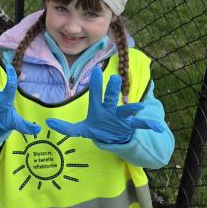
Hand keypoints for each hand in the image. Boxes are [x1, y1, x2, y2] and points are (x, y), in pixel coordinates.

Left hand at [46, 67, 163, 143]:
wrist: (114, 136)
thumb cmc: (98, 128)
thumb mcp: (82, 129)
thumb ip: (66, 127)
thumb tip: (47, 124)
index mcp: (98, 107)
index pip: (95, 93)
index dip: (96, 83)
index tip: (96, 71)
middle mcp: (111, 108)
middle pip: (111, 97)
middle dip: (112, 89)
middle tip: (115, 79)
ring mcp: (121, 116)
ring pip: (126, 109)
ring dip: (132, 107)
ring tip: (137, 106)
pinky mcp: (130, 125)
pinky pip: (141, 125)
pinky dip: (150, 125)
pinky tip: (159, 127)